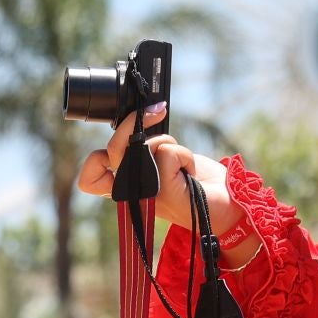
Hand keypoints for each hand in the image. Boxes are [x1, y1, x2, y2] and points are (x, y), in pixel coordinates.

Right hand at [77, 107, 261, 265]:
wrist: (227, 206)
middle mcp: (132, 195)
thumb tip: (139, 118)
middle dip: (131, 122)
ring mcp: (145, 195)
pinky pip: (166, 151)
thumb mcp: (164, 162)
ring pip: (141, 145)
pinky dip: (184, 153)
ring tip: (182, 161)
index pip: (89, 180)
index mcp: (128, 189)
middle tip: (156, 111)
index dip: (93, 162)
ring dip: (168, 142)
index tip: (117, 147)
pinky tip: (190, 170)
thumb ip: (145, 150)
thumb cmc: (197, 182)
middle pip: (111, 150)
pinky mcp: (163, 191)